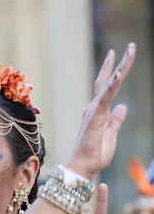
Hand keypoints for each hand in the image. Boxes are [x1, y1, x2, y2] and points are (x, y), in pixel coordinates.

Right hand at [68, 44, 135, 179]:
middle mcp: (95, 107)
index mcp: (99, 112)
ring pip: (108, 85)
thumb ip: (116, 120)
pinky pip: (105, 97)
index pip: (108, 87)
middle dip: (118, 63)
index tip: (119, 55)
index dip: (114, 71)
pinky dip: (111, 85)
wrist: (84, 166)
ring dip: (119, 68)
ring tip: (129, 52)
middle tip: (130, 47)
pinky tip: (117, 74)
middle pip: (108, 80)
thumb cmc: (95, 154)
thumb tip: (123, 107)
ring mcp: (94, 110)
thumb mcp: (112, 134)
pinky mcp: (95, 116)